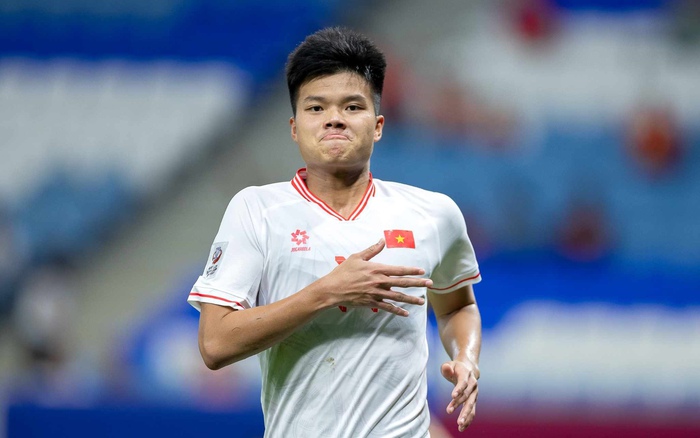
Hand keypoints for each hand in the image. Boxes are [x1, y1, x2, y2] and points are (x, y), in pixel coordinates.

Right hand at [316, 238, 430, 315]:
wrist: (332, 289)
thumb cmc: (343, 272)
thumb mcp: (357, 257)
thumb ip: (371, 250)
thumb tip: (381, 240)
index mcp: (376, 269)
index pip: (398, 270)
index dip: (411, 270)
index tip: (422, 271)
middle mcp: (379, 282)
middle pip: (402, 283)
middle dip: (417, 284)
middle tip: (430, 284)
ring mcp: (376, 294)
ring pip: (398, 297)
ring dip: (411, 299)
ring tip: (422, 302)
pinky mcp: (372, 303)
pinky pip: (387, 308)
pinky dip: (397, 311)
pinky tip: (406, 314)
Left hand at [441, 360, 478, 431]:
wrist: (468, 369)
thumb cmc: (455, 368)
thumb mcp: (449, 365)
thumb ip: (447, 368)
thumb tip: (446, 368)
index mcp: (467, 374)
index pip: (463, 382)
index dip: (458, 389)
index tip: (452, 396)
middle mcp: (473, 384)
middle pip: (467, 396)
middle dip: (459, 405)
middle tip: (449, 412)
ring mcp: (474, 393)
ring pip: (471, 405)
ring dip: (465, 415)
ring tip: (459, 425)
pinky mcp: (473, 400)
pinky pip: (472, 411)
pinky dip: (468, 419)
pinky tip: (462, 428)